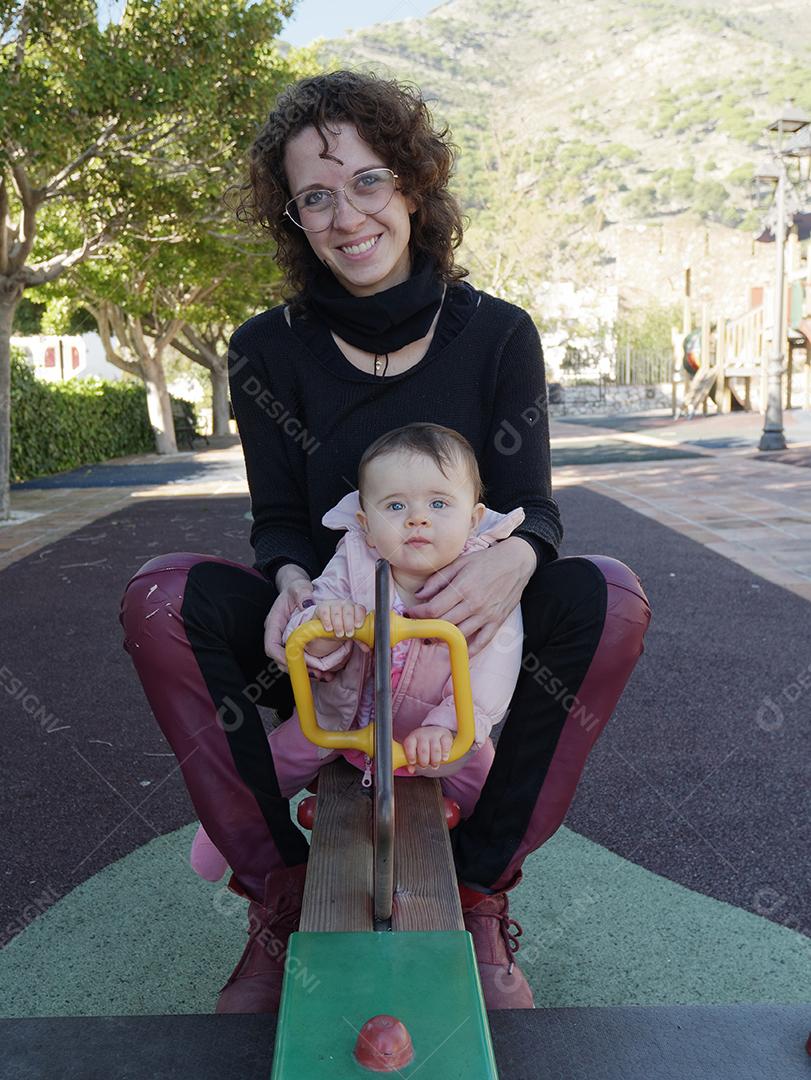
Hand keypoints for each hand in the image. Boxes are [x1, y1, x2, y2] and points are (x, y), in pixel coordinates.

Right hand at [264, 573, 315, 672]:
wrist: (298, 591)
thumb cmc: (296, 589)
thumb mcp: (299, 587)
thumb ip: (302, 594)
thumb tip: (307, 604)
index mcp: (274, 623)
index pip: (271, 645)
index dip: (281, 657)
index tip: (295, 663)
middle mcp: (278, 635)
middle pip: (281, 659)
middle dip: (296, 669)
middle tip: (315, 674)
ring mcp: (286, 641)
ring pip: (291, 662)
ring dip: (305, 671)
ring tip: (324, 676)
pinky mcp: (296, 644)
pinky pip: (301, 659)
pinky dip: (311, 667)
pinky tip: (325, 672)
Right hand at [303, 601, 366, 657]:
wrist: (327, 624)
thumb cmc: (343, 626)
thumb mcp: (351, 632)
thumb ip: (359, 639)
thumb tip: (367, 648)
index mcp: (355, 608)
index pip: (360, 609)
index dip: (359, 617)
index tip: (358, 626)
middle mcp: (345, 604)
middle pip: (348, 611)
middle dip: (349, 623)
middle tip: (348, 634)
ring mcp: (333, 604)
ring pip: (337, 612)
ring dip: (338, 624)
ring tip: (339, 634)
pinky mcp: (322, 607)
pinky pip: (325, 611)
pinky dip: (327, 621)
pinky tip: (329, 628)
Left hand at [402, 725, 453, 773]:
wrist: (434, 730)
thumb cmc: (422, 744)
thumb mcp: (414, 750)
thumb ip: (411, 761)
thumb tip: (411, 770)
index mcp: (413, 738)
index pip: (409, 745)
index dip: (411, 755)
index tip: (413, 762)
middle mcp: (423, 734)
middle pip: (423, 750)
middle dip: (424, 762)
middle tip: (425, 766)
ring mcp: (434, 734)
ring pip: (435, 750)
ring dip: (435, 761)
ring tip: (435, 765)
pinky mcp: (445, 735)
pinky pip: (445, 745)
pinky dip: (445, 754)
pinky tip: (444, 758)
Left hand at [404, 538, 535, 657]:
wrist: (516, 562)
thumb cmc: (487, 561)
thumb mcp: (459, 563)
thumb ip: (438, 580)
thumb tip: (419, 595)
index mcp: (463, 588)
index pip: (433, 609)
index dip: (418, 614)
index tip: (410, 614)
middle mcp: (474, 604)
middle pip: (444, 625)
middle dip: (426, 628)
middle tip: (417, 627)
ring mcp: (486, 615)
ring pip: (459, 636)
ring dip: (442, 640)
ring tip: (432, 637)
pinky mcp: (497, 622)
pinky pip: (481, 642)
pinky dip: (469, 651)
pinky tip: (458, 650)